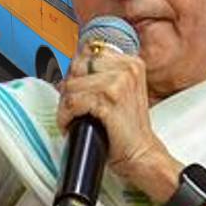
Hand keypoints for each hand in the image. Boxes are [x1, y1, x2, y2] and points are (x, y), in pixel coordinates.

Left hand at [56, 45, 175, 200]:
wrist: (141, 153)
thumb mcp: (120, 91)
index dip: (76, 72)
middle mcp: (126, 69)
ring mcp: (118, 84)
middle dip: (68, 89)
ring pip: (71, 86)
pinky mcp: (108, 102)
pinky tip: (70, 125)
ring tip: (72, 118)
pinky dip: (65, 117)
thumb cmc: (127, 126)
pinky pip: (72, 102)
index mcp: (130, 62)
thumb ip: (101, 74)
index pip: (87, 51)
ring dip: (64, 106)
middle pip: (76, 67)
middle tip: (72, 108)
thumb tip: (71, 66)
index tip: (76, 89)